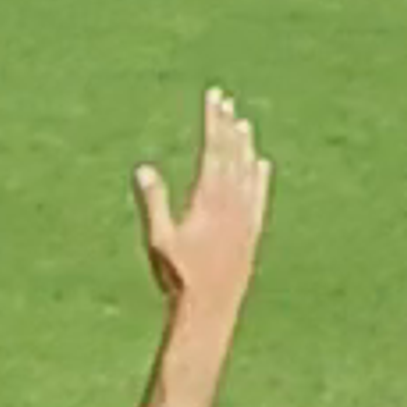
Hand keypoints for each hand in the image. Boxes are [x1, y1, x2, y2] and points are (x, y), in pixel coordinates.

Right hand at [137, 87, 271, 331]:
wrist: (210, 309)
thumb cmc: (179, 277)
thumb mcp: (159, 239)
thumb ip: (154, 202)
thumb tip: (143, 168)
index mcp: (209, 199)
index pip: (213, 149)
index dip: (213, 121)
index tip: (214, 97)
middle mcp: (232, 202)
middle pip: (232, 154)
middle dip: (227, 125)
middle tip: (225, 100)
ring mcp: (245, 216)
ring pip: (248, 171)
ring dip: (244, 146)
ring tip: (243, 124)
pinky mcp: (252, 232)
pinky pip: (259, 195)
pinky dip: (260, 177)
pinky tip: (262, 164)